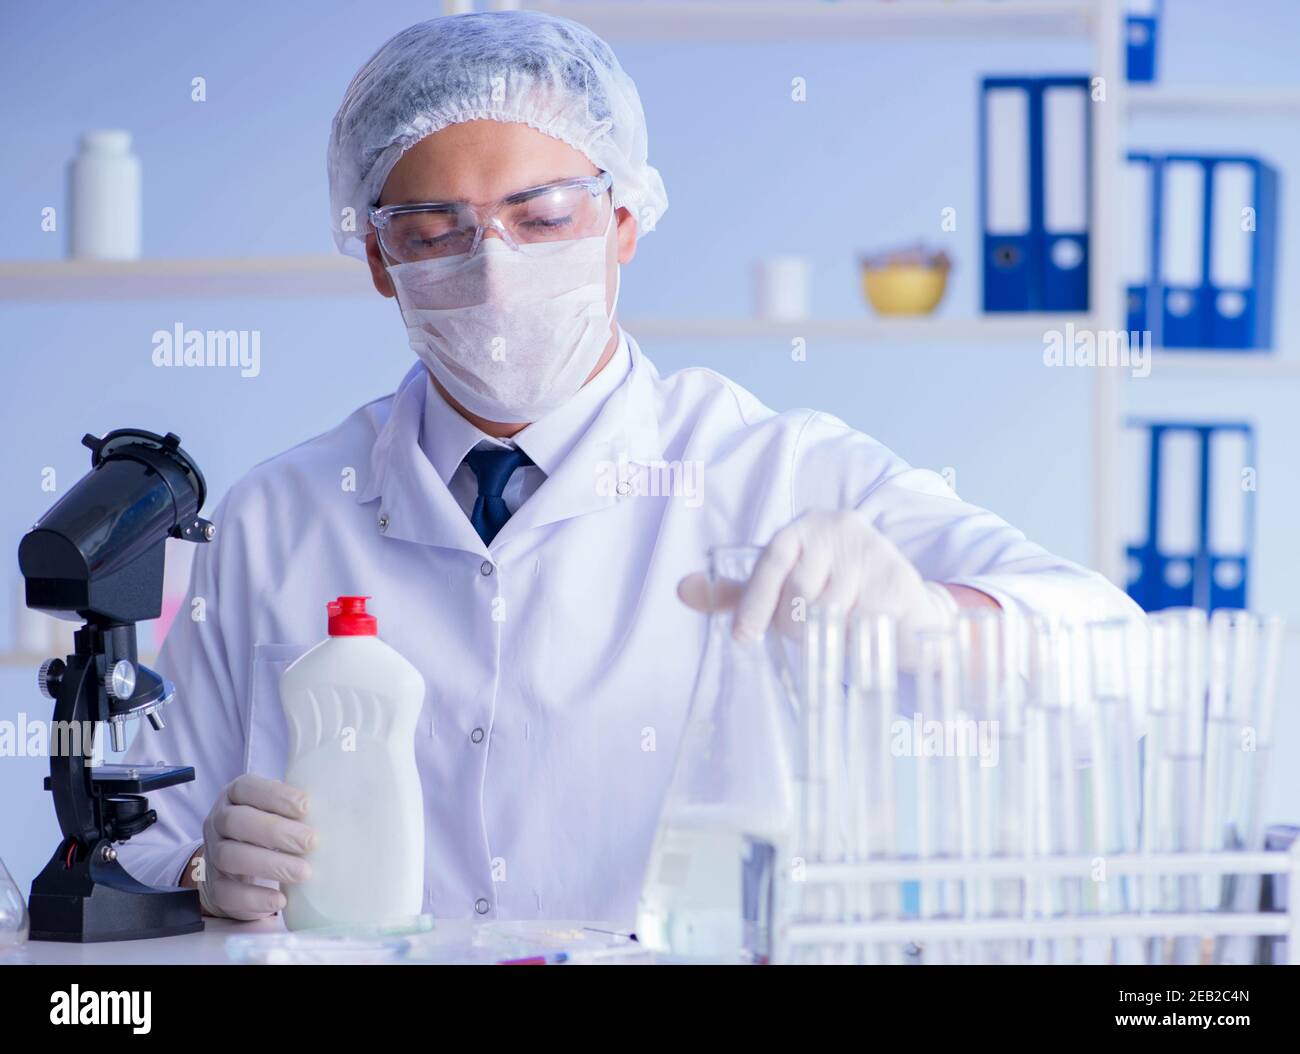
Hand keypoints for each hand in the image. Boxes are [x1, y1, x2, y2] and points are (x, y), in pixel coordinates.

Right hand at [193, 774, 316, 919]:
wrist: (236, 869)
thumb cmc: (270, 829)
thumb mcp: (279, 811)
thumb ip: (297, 808)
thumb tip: (339, 809)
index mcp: (235, 796)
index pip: (246, 788)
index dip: (275, 795)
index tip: (307, 806)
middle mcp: (218, 821)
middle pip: (236, 822)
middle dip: (276, 831)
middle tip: (311, 842)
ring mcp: (212, 854)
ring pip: (230, 856)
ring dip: (270, 864)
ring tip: (304, 872)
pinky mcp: (215, 887)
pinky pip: (226, 893)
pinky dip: (255, 898)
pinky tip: (281, 900)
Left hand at [678, 509, 959, 642]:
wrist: (901, 609)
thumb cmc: (834, 595)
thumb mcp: (784, 591)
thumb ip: (738, 593)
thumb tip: (682, 590)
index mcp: (806, 526)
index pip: (772, 559)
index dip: (755, 600)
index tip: (743, 637)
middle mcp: (839, 527)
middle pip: (798, 590)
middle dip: (794, 625)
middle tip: (806, 633)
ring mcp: (872, 550)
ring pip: (828, 610)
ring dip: (826, 634)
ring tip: (837, 631)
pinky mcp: (897, 579)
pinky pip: (860, 621)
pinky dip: (855, 637)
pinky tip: (861, 631)